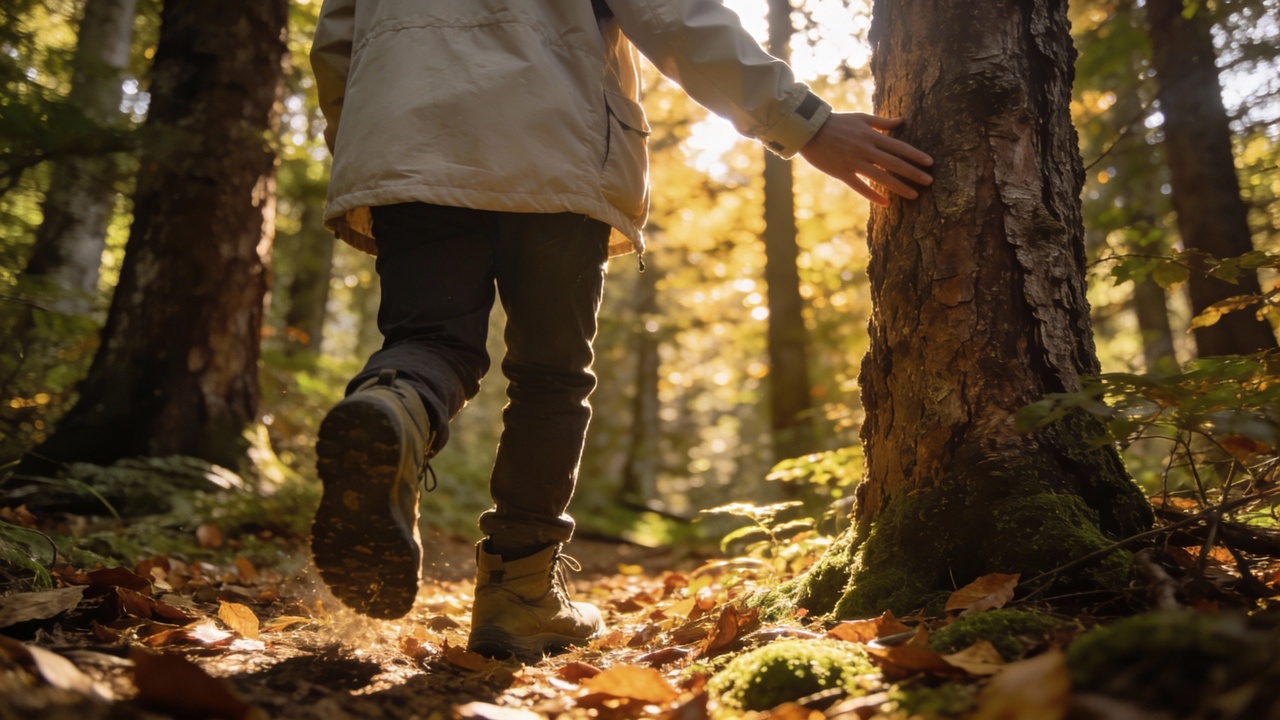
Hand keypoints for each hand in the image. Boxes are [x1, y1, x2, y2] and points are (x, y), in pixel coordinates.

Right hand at [798, 113, 933, 205]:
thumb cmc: (836, 122)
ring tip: (914, 195)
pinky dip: (873, 196)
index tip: (930, 163)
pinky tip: (886, 203)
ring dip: (899, 187)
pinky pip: (860, 187)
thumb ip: (881, 122)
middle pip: (894, 163)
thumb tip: (900, 122)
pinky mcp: (842, 173)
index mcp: (871, 136)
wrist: (809, 130)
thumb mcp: (860, 118)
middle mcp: (865, 150)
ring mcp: (854, 162)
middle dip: (913, 173)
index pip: (898, 147)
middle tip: (929, 181)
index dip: (915, 155)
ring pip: (881, 177)